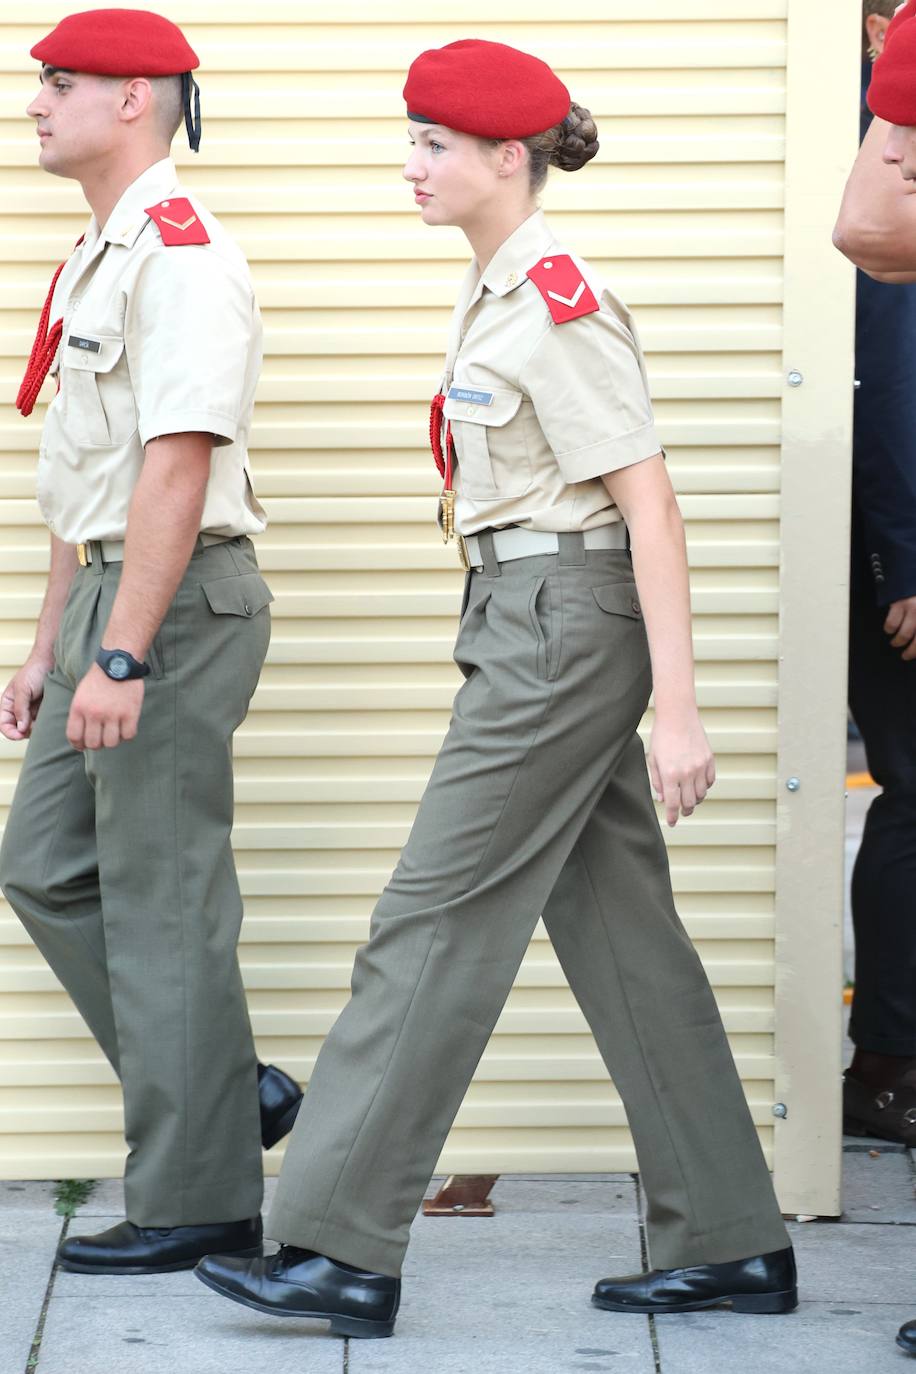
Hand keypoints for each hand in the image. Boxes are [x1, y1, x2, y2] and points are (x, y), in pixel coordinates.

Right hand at [0, 655, 53, 740]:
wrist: (51, 662)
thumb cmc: (34, 671)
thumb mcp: (23, 689)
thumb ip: (20, 709)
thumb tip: (20, 728)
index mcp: (7, 703)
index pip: (3, 723)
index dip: (9, 732)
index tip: (19, 735)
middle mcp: (18, 708)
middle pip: (16, 729)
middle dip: (23, 732)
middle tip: (33, 728)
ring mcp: (30, 710)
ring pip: (29, 728)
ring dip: (35, 729)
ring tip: (42, 721)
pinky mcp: (42, 711)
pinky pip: (41, 723)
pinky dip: (43, 725)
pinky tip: (48, 720)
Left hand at [66, 663, 143, 750]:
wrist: (118, 662)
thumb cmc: (99, 680)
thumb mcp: (80, 696)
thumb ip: (79, 715)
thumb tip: (81, 737)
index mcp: (78, 708)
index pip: (74, 737)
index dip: (78, 745)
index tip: (83, 745)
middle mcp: (94, 713)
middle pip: (93, 744)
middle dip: (97, 744)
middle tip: (102, 738)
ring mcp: (113, 714)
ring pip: (111, 743)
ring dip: (113, 740)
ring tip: (115, 732)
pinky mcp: (130, 713)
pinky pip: (129, 735)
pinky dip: (127, 734)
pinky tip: (126, 726)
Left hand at [648, 711, 715, 826]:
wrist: (678, 716)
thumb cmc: (662, 736)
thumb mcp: (653, 760)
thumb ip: (657, 781)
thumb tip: (662, 800)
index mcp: (670, 774)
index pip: (673, 804)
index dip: (672, 816)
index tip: (672, 823)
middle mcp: (687, 773)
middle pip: (689, 803)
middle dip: (685, 811)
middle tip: (682, 813)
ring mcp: (700, 766)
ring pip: (702, 794)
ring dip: (695, 800)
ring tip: (690, 799)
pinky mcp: (709, 760)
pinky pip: (710, 781)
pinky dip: (704, 787)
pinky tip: (698, 785)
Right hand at [884, 596, 915, 659]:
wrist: (912, 572)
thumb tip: (915, 635)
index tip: (914, 654)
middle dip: (911, 652)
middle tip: (906, 655)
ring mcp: (912, 609)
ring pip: (904, 635)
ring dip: (898, 642)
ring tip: (896, 642)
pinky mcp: (900, 605)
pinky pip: (891, 624)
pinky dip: (889, 629)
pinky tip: (890, 629)